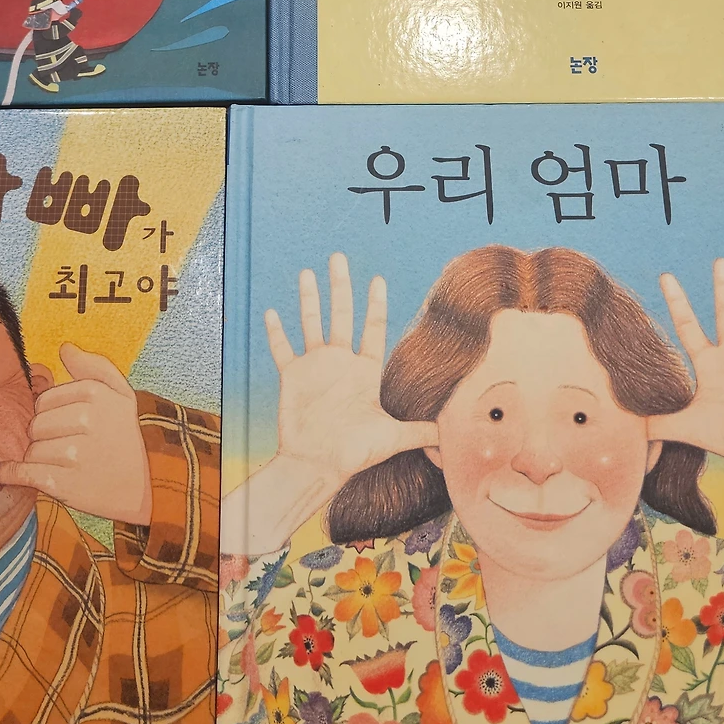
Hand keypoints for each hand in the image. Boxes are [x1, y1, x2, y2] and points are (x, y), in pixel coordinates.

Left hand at [0, 344, 150, 524]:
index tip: (60, 425)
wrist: (141, 488)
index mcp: (95, 393)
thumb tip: (65, 348)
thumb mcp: (122, 396)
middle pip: (34, 424)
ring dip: (33, 458)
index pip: (44, 399)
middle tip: (58, 446)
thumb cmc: (124, 439)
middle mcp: (85, 420)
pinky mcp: (62, 482)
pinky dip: (11, 473)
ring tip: (52, 463)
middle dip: (41, 436)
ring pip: (29, 449)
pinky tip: (12, 472)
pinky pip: (21, 472)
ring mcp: (73, 452)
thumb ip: (95, 367)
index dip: (48, 414)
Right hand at [265, 252, 437, 498]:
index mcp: (364, 371)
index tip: (377, 279)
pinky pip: (282, 349)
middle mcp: (340, 363)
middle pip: (341, 315)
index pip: (372, 328)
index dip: (375, 304)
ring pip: (310, 324)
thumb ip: (420, 431)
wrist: (317, 466)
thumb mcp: (392, 437)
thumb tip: (453, 436)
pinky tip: (270, 312)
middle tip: (339, 257)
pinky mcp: (292, 377)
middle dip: (340, 286)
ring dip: (309, 299)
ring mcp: (315, 368)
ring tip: (307, 273)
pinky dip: (275, 332)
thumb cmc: (354, 453)